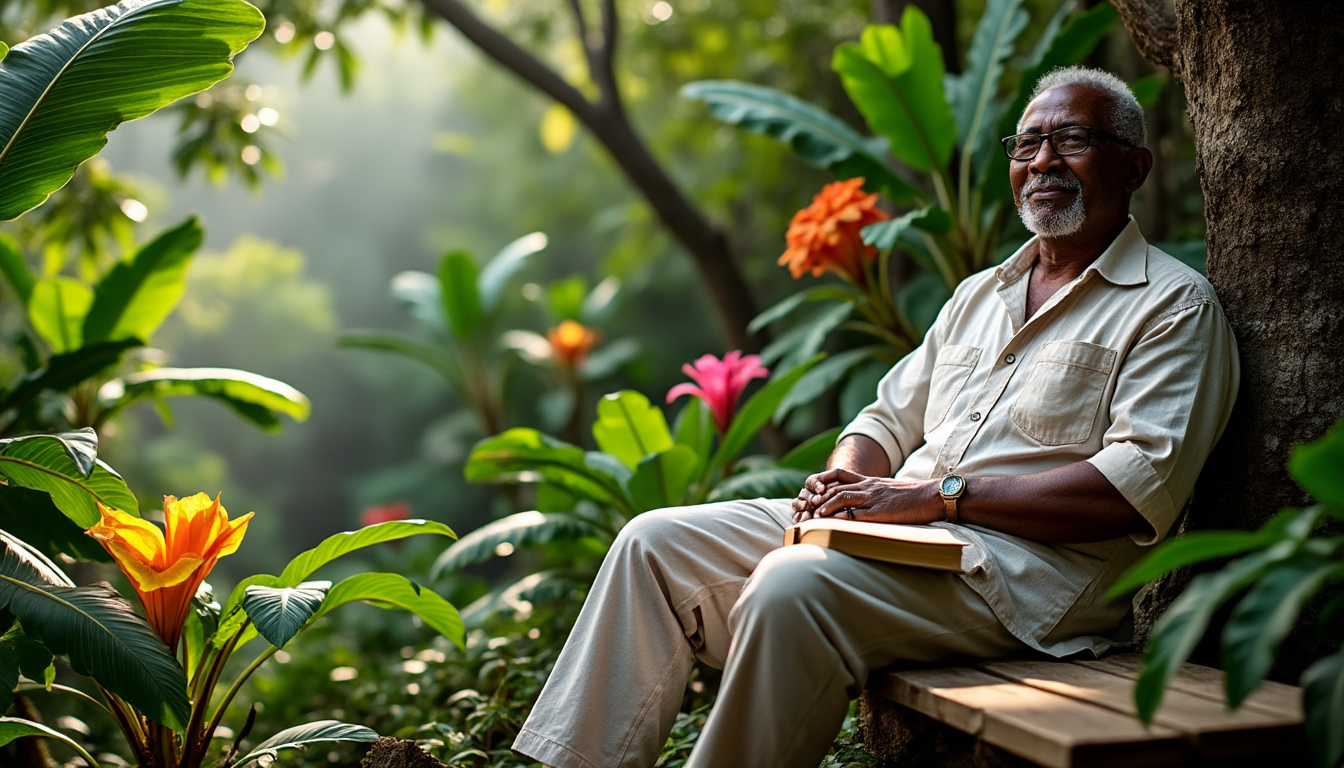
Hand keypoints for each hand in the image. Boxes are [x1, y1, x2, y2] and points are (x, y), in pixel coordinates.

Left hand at [802, 471, 943, 524]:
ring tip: (815, 515)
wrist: (932, 496)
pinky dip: (843, 518)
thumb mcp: (888, 489)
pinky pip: (858, 514)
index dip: (822, 481)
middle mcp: (868, 486)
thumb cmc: (913, 496)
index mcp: (869, 481)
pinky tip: (833, 523)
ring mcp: (874, 498)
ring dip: (826, 506)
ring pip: (843, 498)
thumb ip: (873, 492)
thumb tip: (860, 502)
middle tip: (806, 506)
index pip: (839, 475)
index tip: (811, 490)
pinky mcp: (881, 511)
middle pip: (836, 487)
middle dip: (819, 496)